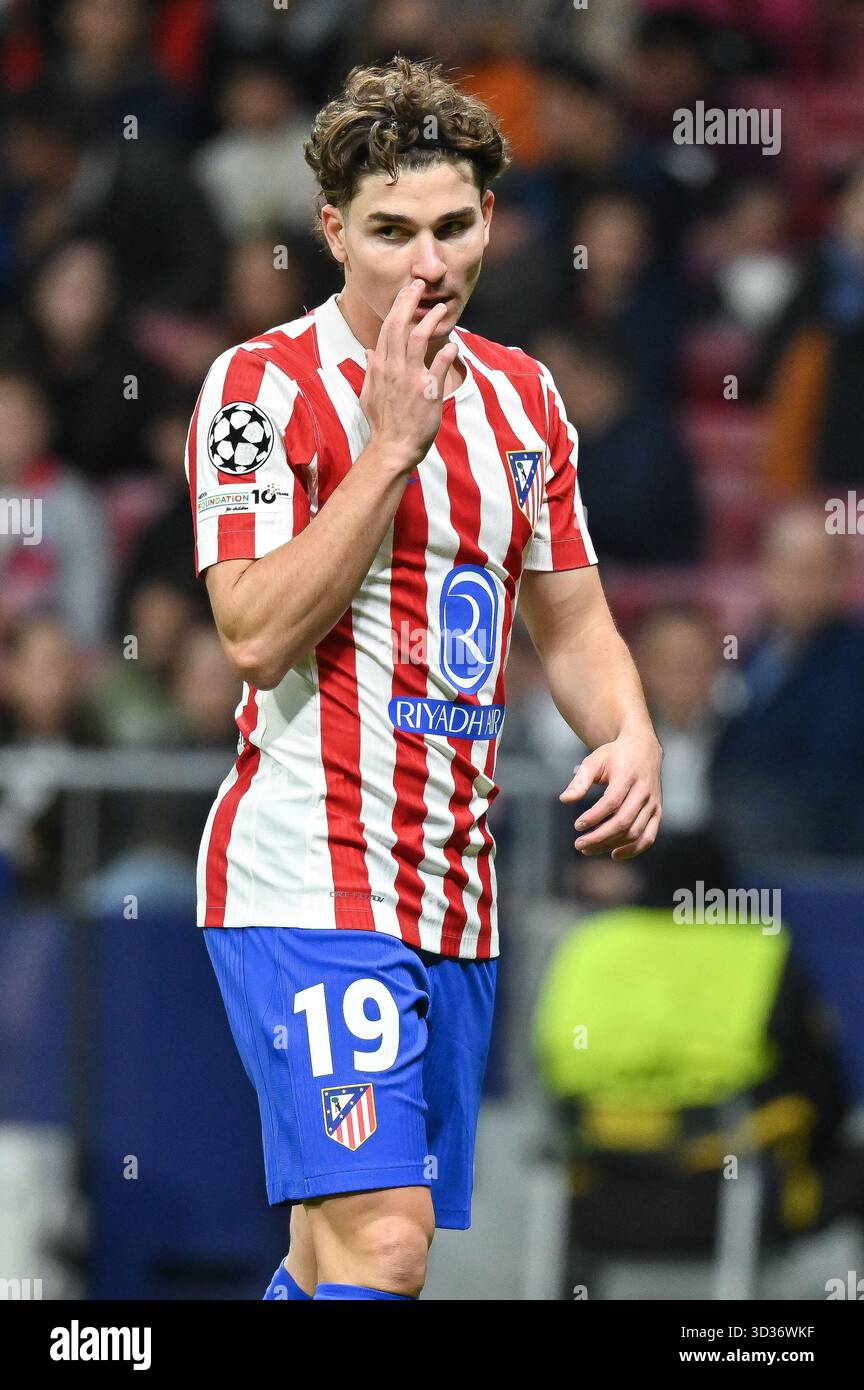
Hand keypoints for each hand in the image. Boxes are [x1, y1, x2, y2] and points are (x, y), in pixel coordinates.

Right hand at [359, 279, 458, 469]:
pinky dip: (447, 353)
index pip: (387, 328)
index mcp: (380, 367)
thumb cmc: (383, 424)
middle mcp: (394, 368)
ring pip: (419, 338)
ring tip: (442, 308)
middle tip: (419, 284)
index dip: (398, 306)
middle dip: (409, 301)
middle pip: (399, 325)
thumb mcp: (369, 394)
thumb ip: (371, 370)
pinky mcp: (428, 391)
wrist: (393, 448)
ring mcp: (410, 378)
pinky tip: (453, 344)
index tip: (406, 291)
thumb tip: (369, 351)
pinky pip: (439, 366)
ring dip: (431, 320)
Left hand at [559, 734, 662, 859]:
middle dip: (599, 837)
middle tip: (579, 844)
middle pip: (623, 821)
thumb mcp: (594, 760)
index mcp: (628, 775)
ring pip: (635, 832)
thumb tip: (565, 800)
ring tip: (588, 849)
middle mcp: (644, 791)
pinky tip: (614, 854)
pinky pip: (649, 837)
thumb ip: (580, 780)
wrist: (643, 749)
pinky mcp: (657, 812)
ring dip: (611, 844)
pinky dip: (633, 849)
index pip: (612, 802)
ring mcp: (653, 804)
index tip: (577, 826)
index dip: (594, 817)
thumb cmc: (614, 756)